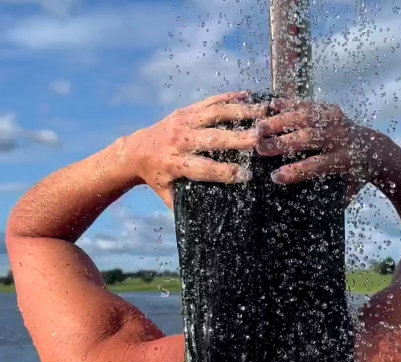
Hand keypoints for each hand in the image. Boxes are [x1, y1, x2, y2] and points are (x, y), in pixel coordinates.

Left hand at [124, 91, 267, 207]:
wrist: (134, 151)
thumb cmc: (157, 178)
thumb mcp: (168, 194)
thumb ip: (186, 205)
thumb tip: (210, 223)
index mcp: (176, 164)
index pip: (204, 168)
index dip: (225, 172)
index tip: (247, 175)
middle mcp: (180, 140)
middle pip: (213, 139)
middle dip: (238, 138)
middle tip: (261, 138)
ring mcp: (183, 122)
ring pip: (215, 115)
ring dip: (241, 112)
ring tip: (264, 111)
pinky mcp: (186, 110)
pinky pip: (210, 102)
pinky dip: (230, 97)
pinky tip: (250, 96)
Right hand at [255, 99, 381, 202]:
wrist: (375, 149)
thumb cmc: (355, 176)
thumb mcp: (348, 190)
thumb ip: (332, 200)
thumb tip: (308, 215)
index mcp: (345, 160)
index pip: (319, 165)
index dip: (297, 171)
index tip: (275, 177)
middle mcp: (341, 137)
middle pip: (310, 137)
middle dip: (283, 143)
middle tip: (259, 149)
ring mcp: (336, 120)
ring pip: (307, 117)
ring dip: (281, 121)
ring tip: (259, 127)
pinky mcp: (331, 110)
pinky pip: (308, 105)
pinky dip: (289, 104)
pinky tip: (270, 106)